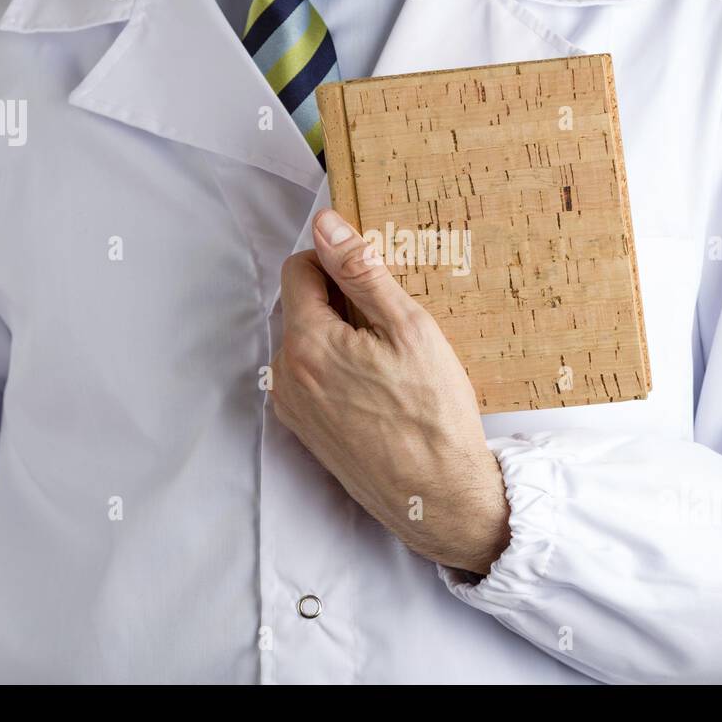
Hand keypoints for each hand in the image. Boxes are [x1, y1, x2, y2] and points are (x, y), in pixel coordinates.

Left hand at [271, 209, 509, 574]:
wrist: (437, 496)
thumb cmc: (432, 414)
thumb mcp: (409, 328)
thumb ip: (361, 271)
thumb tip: (326, 225)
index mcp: (306, 344)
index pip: (298, 269)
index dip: (336, 261)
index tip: (372, 275)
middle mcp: (285, 375)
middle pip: (301, 306)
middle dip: (340, 301)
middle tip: (392, 324)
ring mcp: (292, 407)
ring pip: (307, 342)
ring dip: (340, 337)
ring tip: (390, 361)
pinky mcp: (305, 430)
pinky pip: (312, 378)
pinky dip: (338, 370)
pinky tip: (380, 389)